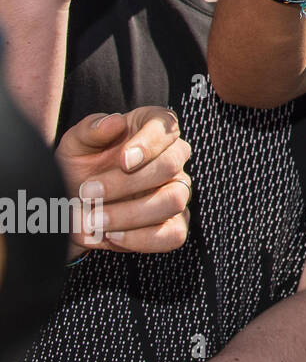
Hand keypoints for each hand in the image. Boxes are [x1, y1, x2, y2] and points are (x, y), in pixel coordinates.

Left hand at [56, 106, 191, 254]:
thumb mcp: (75, 145)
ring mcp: (177, 191)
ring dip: (130, 213)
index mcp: (152, 129)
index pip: (166, 127)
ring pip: (174, 200)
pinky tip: (112, 235)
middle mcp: (172, 159)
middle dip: (127, 183)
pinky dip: (140, 238)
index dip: (148, 144)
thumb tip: (113, 122)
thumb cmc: (80, 167)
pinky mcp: (174, 224)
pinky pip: (173, 234)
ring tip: (95, 219)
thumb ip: (90, 130)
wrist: (73, 204)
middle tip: (89, 192)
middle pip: (170, 166)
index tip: (122, 160)